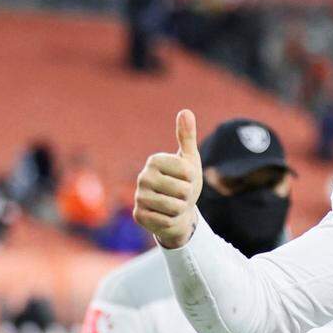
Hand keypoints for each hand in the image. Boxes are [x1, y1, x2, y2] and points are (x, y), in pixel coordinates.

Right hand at [133, 109, 202, 248]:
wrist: (177, 212)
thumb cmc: (184, 184)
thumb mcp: (190, 161)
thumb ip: (187, 137)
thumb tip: (186, 111)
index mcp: (155, 160)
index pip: (188, 172)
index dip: (193, 179)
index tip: (185, 180)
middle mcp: (143, 177)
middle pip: (183, 191)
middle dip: (188, 197)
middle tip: (180, 195)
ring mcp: (139, 197)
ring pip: (175, 207)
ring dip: (181, 209)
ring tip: (175, 205)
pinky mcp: (139, 216)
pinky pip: (167, 221)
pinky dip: (172, 221)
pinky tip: (166, 216)